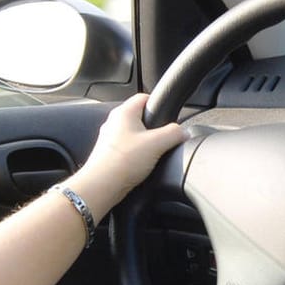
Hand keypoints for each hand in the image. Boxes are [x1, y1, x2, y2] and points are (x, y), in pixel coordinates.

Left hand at [76, 93, 186, 210]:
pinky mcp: (109, 154)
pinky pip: (128, 149)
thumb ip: (174, 133)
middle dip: (154, 128)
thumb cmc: (122, 162)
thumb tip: (183, 132)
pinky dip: (136, 155)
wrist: (102, 186)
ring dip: (145, 144)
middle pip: (140, 118)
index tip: (168, 114)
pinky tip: (141, 165)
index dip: (158, 104)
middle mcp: (114, 123)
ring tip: (152, 155)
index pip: (144, 97)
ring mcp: (110, 139)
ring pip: (134, 135)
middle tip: (163, 139)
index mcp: (124, 113)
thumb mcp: (157, 143)